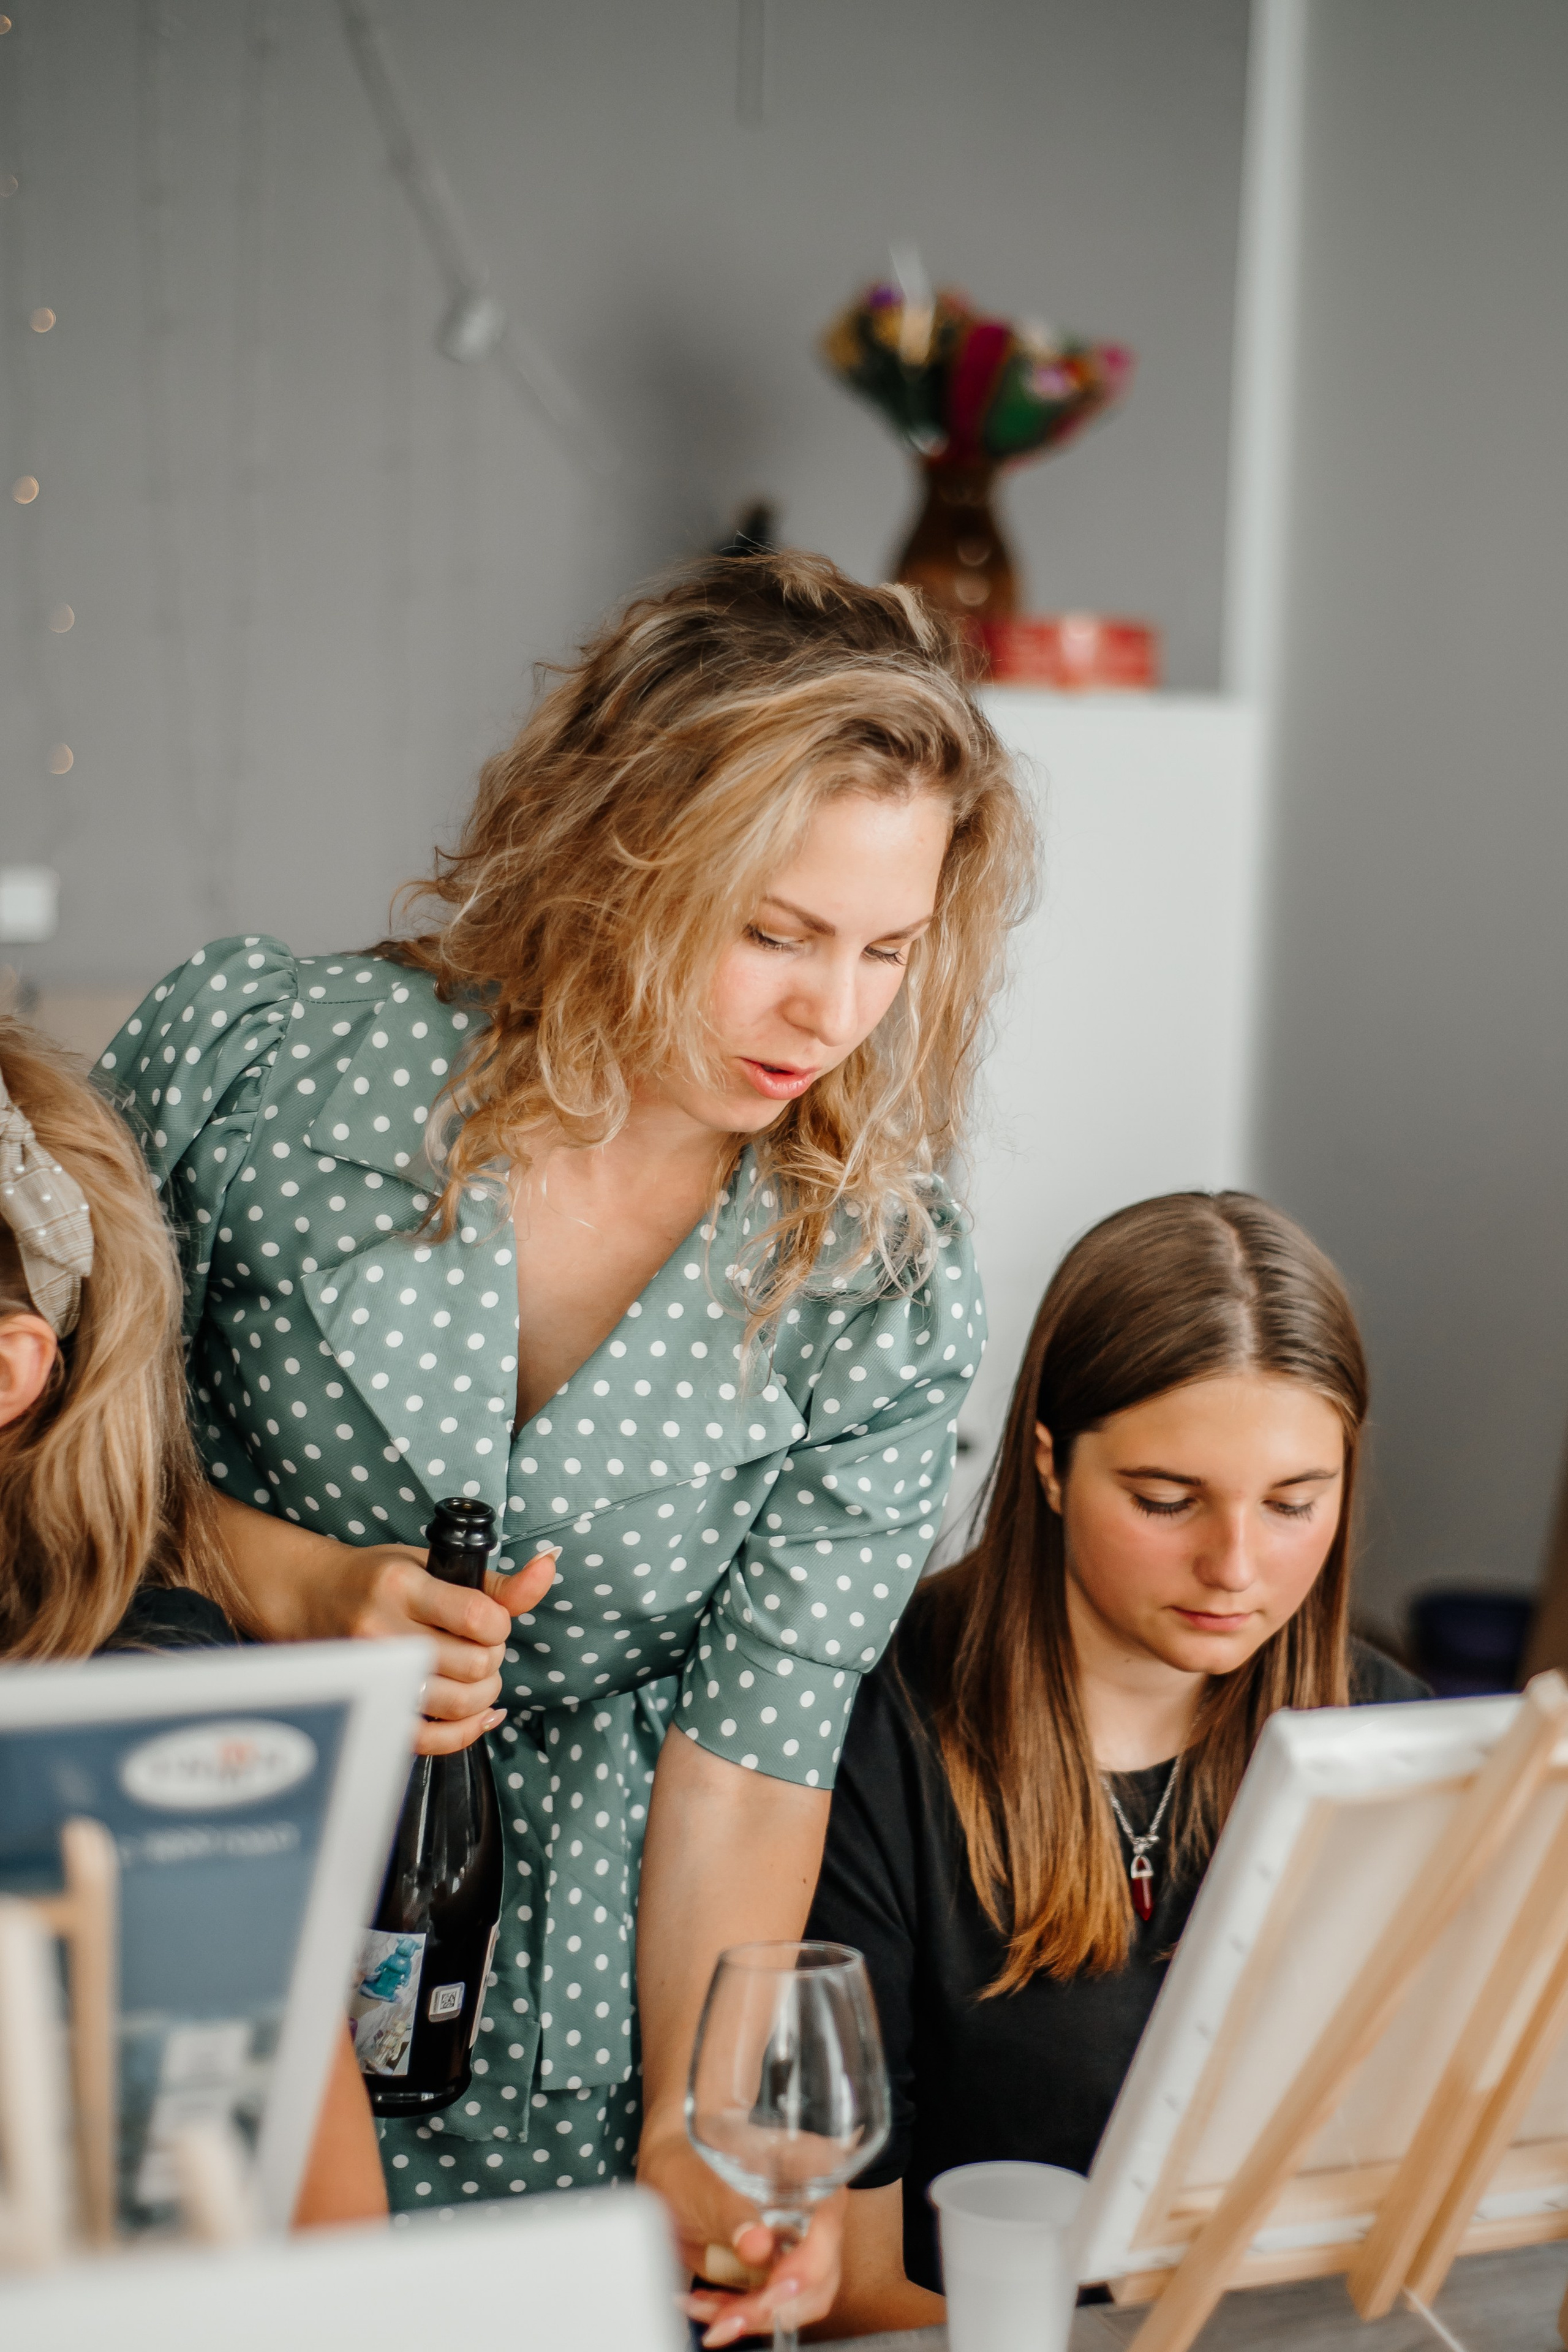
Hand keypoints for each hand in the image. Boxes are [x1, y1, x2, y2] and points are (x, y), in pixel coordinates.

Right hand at [332, 1541, 559, 1753]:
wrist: (315, 1598)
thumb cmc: (381, 1579)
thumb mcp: (434, 1565)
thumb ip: (497, 1582)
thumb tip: (549, 1567)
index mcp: (403, 1587)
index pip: (479, 1617)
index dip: (500, 1624)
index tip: (490, 1620)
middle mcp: (384, 1632)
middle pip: (475, 1665)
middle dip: (492, 1657)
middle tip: (478, 1646)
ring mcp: (376, 1675)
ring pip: (459, 1704)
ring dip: (484, 1694)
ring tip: (475, 1675)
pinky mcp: (374, 1708)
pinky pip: (430, 1740)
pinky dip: (465, 1732)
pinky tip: (478, 1714)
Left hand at [639, 2127, 845, 2346]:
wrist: (669, 2179)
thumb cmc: (688, 2164)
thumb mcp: (703, 2184)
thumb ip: (732, 2209)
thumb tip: (758, 2245)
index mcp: (810, 2177)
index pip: (825, 2233)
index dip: (804, 2269)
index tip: (772, 2290)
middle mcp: (811, 2216)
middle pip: (815, 2281)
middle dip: (769, 2307)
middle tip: (725, 2318)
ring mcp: (794, 2249)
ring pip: (792, 2304)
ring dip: (748, 2316)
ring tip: (703, 2310)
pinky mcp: (773, 2273)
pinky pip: (767, 2308)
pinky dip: (736, 2315)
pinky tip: (703, 2305)